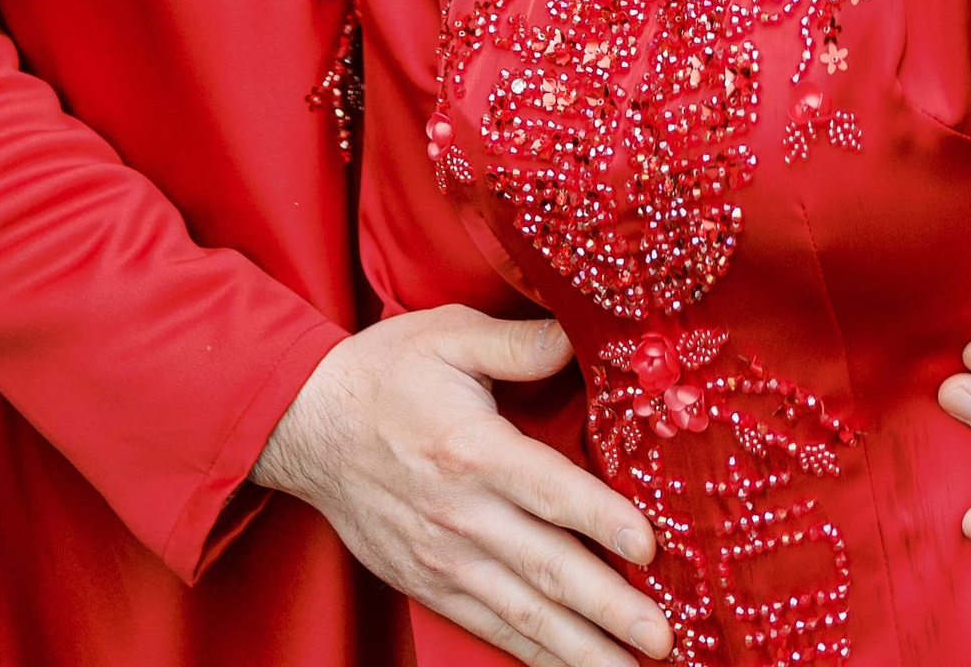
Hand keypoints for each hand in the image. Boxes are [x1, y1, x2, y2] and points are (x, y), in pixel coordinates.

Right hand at [253, 310, 668, 666]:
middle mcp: (460, 513)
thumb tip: (579, 336)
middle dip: (608, 608)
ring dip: (581, 648)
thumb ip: (516, 342)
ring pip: (524, 614)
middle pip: (546, 568)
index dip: (600, 518)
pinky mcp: (430, 584)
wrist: (307, 426)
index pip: (548, 490)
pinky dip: (534, 655)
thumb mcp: (448, 335)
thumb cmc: (385, 373)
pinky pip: (491, 626)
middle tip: (663, 638)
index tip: (649, 546)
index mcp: (471, 448)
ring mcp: (444, 559)